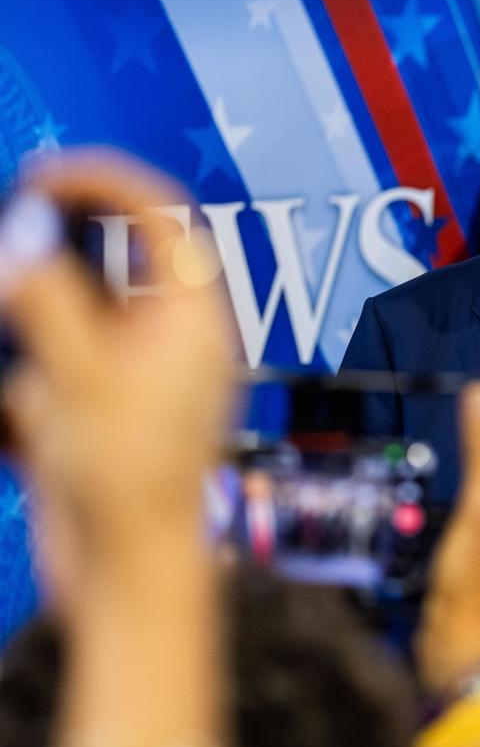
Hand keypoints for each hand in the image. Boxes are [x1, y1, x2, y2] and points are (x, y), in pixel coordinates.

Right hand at [2, 150, 232, 589]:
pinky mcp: (104, 410)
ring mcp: (137, 376)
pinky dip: (30, 366)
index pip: (165, 221)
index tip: (49, 175)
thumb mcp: (80, 379)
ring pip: (81, 311)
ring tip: (12, 308)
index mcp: (194, 322)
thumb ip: (48, 299)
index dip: (108, 183)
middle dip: (61, 245)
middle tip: (16, 233)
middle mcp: (172, 342)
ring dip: (38, 307)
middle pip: (117, 260)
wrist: (129, 571)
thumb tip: (26, 237)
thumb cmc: (132, 485)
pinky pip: (60, 362)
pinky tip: (23, 402)